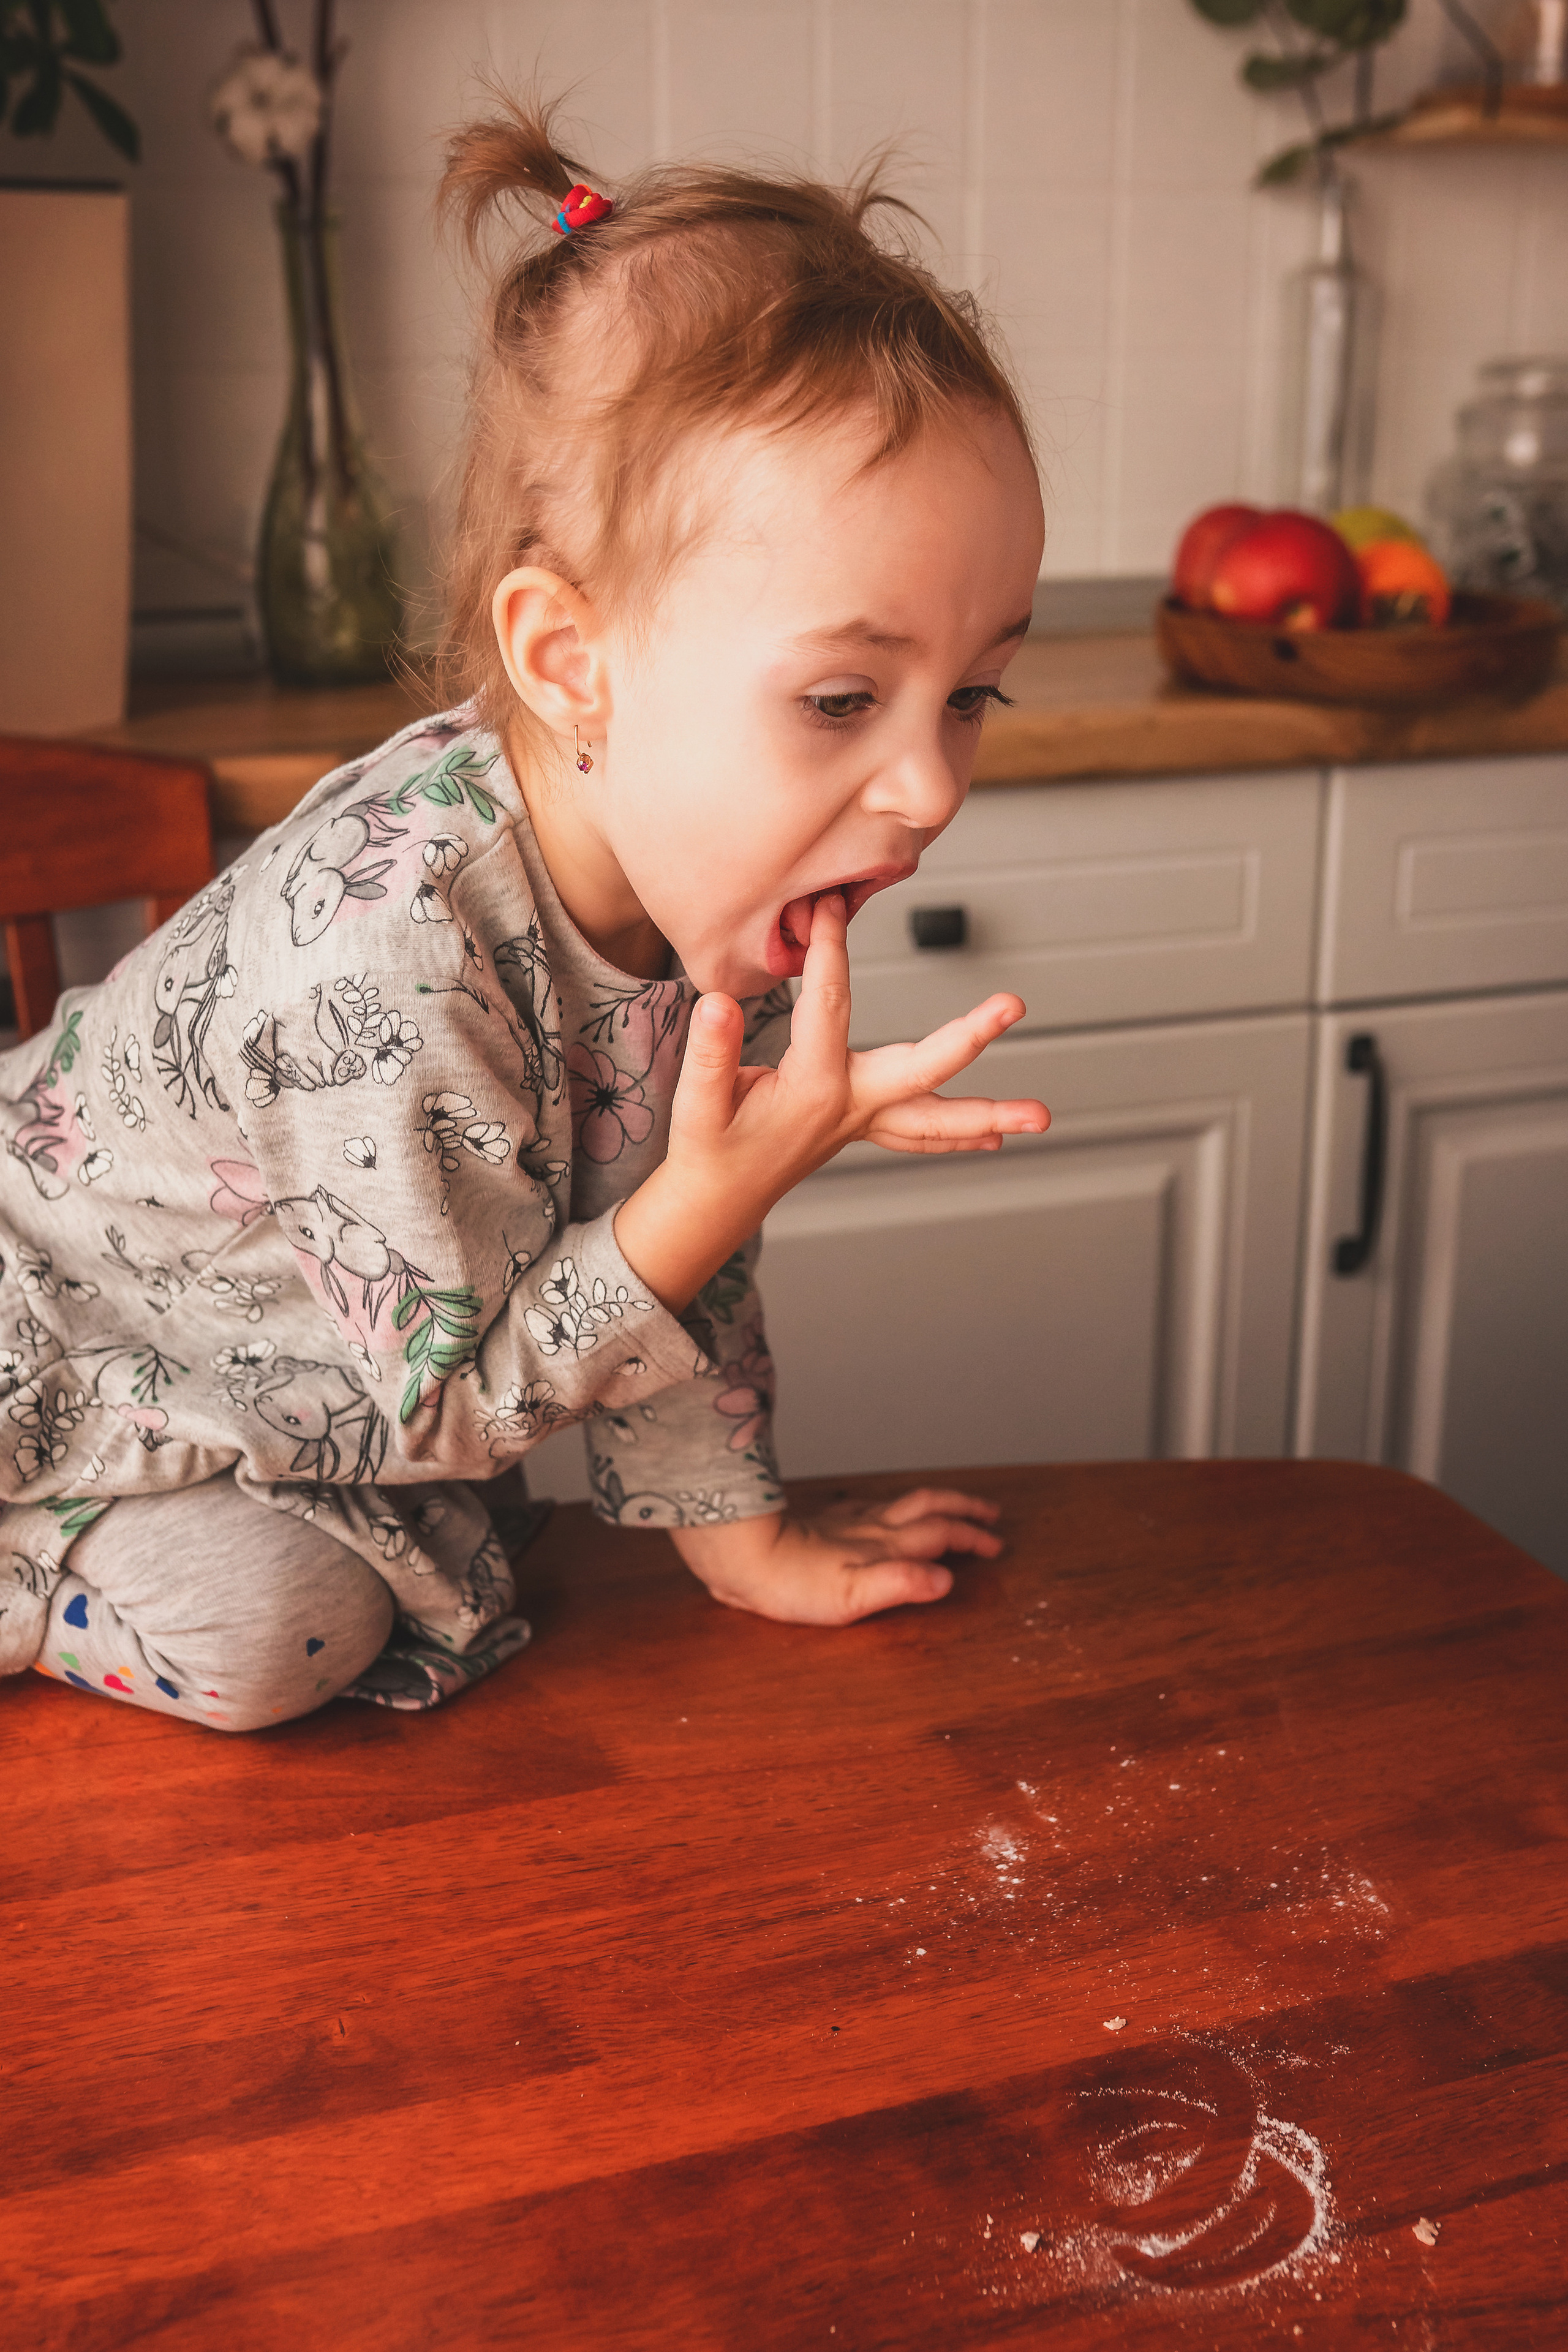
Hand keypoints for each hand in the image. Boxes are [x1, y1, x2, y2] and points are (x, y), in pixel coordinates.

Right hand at [615, 891, 1049, 1308]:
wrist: (714, 1201)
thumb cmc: (707, 1149)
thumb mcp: (697, 1102)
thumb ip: (709, 1053)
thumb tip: (718, 1002)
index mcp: (813, 1089)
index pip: (828, 1006)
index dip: (828, 953)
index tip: (827, 907)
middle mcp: (850, 1107)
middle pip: (924, 1071)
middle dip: (971, 1034)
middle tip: (1014, 1005)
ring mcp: (861, 1123)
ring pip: (937, 1119)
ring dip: (991, 1115)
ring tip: (1042, 1117)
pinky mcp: (861, 1129)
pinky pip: (919, 1133)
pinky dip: (958, 1135)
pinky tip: (994, 1138)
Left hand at [670, 1487, 1002, 1625]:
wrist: (742, 1554)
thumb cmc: (791, 1584)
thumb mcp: (851, 1597)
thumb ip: (901, 1584)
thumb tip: (946, 1580)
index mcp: (883, 1546)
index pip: (941, 1534)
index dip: (971, 1538)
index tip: (995, 1545)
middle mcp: (871, 1528)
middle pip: (930, 1508)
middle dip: (964, 1511)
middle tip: (991, 1515)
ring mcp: (848, 1521)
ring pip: (904, 1503)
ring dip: (936, 1504)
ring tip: (953, 1507)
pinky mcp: (825, 1522)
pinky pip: (873, 1506)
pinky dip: (895, 1507)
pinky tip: (888, 1511)